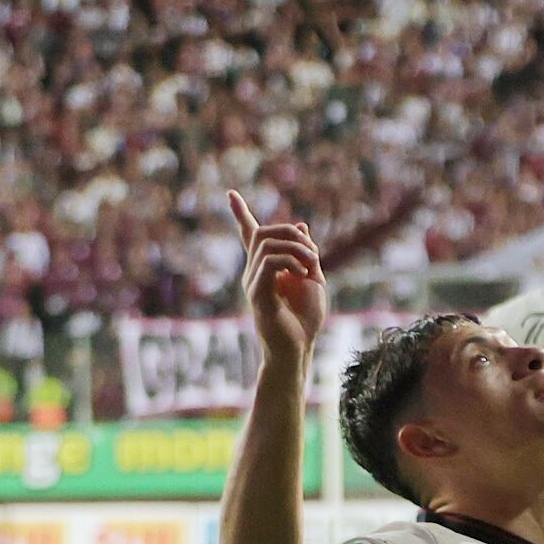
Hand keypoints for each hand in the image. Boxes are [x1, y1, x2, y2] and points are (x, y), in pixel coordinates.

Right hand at [230, 192, 325, 360]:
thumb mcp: (313, 279)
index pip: (249, 236)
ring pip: (267, 244)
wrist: (299, 349)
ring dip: (296, 248)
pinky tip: (304, 274)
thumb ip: (305, 253)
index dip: (240, 214)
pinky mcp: (258, 294)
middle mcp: (254, 273)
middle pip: (263, 233)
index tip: (231, 194)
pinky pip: (269, 263)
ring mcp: (253, 283)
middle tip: (313, 252)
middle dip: (290, 232)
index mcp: (266, 268)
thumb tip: (300, 225)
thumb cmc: (305, 320)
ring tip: (312, 264)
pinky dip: (290, 262)